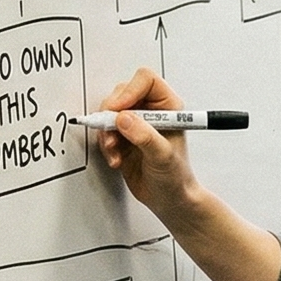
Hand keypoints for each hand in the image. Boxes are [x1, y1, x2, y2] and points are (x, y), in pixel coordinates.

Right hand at [95, 67, 200, 216]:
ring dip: (106, 132)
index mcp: (168, 107)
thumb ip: (144, 135)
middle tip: (111, 131)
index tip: (119, 110)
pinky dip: (105, 145)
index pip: (146, 80)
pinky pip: (105, 132)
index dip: (129, 91)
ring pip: (109, 113)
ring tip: (115, 151)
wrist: (168, 199)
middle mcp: (151, 111)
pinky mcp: (123, 138)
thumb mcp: (163, 155)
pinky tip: (116, 159)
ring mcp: (135, 124)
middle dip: (112, 114)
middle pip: (122, 93)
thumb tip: (124, 118)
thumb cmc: (176, 176)